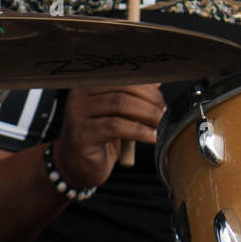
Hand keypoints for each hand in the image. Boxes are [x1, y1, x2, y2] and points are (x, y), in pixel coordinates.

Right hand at [51, 83, 165, 188]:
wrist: (78, 165)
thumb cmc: (100, 138)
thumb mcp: (118, 114)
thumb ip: (132, 97)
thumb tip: (156, 82)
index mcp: (89, 83)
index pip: (124, 76)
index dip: (147, 87)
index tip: (161, 100)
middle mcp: (80, 94)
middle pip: (124, 88)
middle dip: (150, 100)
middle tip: (163, 113)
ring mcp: (77, 112)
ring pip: (121, 104)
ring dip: (147, 114)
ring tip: (159, 124)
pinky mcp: (81, 133)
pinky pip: (116, 127)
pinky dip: (139, 131)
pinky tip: (152, 137)